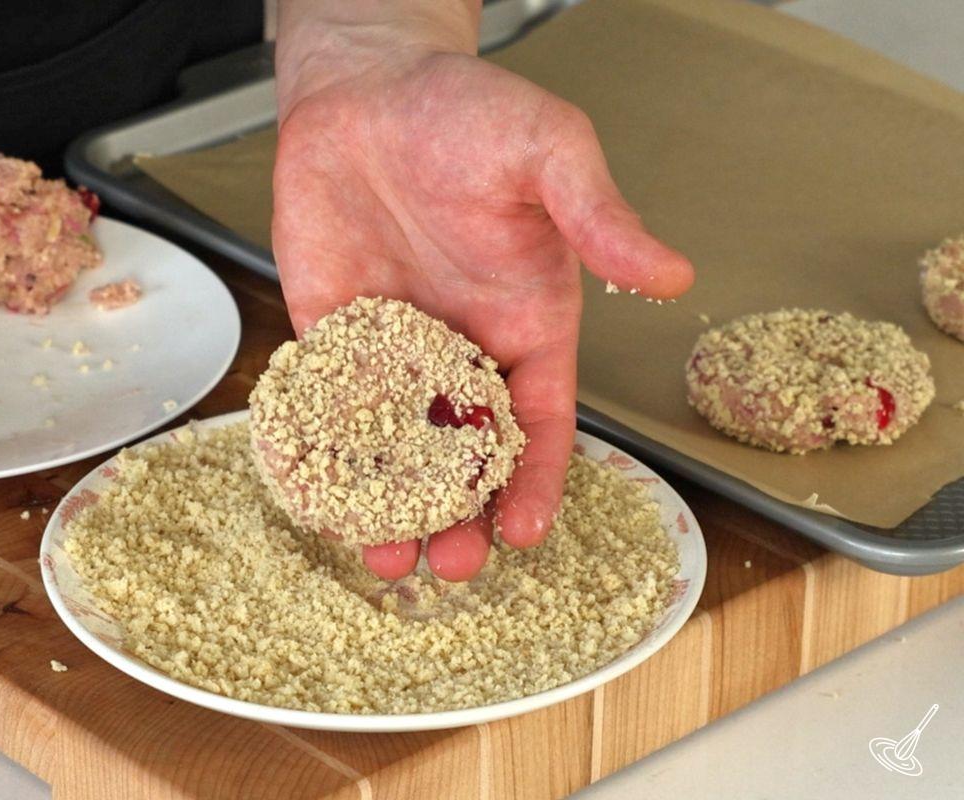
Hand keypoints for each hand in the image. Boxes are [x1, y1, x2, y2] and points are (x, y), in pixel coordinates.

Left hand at [272, 3, 693, 581]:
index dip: (536, 478)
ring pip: (399, 443)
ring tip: (386, 556)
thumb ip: (599, 217)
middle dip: (463, 511)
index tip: (524, 533)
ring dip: (395, 502)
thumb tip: (669, 274)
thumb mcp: (547, 152)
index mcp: (526, 319)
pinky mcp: (331, 333)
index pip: (541, 418)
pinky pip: (332, 405)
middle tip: (450, 563)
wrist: (366, 87)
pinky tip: (324, 494)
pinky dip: (331, 453)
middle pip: (468, 450)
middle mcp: (463, 344)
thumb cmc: (465, 110)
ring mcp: (394, 344)